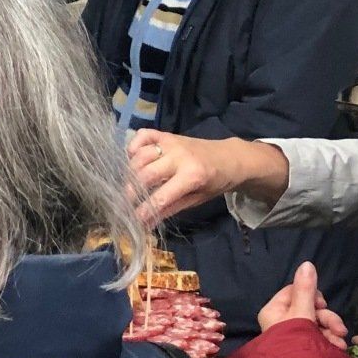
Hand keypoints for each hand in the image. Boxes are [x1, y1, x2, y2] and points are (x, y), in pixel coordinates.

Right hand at [129, 132, 279, 224]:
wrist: (230, 157)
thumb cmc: (215, 181)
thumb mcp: (197, 199)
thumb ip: (170, 209)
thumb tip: (146, 224)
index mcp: (192, 176)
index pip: (161, 196)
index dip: (144, 209)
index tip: (134, 219)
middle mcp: (180, 157)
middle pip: (145, 175)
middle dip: (132, 192)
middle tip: (127, 202)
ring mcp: (172, 143)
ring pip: (140, 156)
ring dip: (130, 172)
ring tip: (131, 184)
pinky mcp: (167, 134)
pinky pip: (143, 136)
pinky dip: (133, 146)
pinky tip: (133, 158)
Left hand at [257, 262, 348, 349]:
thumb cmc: (295, 342)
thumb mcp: (301, 314)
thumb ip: (306, 290)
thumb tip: (306, 263)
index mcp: (274, 310)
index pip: (295, 290)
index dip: (313, 295)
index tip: (322, 305)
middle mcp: (282, 320)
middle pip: (310, 307)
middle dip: (327, 318)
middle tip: (339, 329)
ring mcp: (294, 334)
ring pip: (318, 322)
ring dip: (332, 331)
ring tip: (340, 344)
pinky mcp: (305, 346)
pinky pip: (320, 336)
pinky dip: (330, 340)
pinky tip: (339, 348)